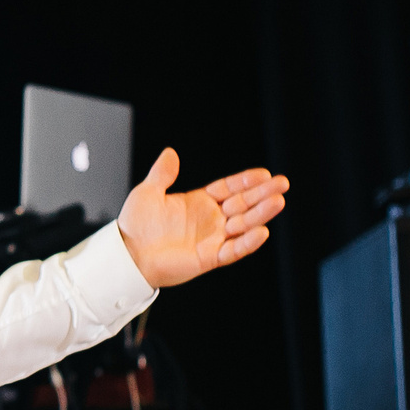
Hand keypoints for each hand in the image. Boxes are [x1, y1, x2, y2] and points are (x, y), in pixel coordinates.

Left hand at [116, 148, 289, 288]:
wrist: (127, 254)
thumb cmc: (135, 225)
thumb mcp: (148, 193)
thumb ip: (162, 174)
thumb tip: (171, 152)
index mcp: (199, 202)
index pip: (230, 189)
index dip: (246, 181)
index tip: (264, 174)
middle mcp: (210, 220)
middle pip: (243, 204)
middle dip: (262, 194)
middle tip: (282, 184)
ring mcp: (212, 238)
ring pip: (243, 224)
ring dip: (261, 214)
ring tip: (278, 202)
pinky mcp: (209, 257)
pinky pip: (233, 250)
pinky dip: (247, 242)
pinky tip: (262, 231)